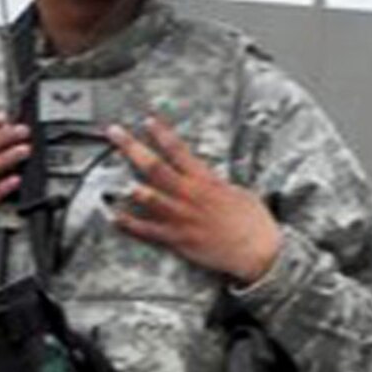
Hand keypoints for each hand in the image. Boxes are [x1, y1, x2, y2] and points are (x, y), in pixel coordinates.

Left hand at [109, 115, 281, 283]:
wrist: (258, 250)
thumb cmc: (251, 221)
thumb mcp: (235, 191)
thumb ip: (212, 182)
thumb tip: (202, 175)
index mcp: (205, 180)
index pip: (179, 150)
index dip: (161, 133)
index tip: (147, 121)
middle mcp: (190, 195)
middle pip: (155, 167)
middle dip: (132, 147)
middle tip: (114, 133)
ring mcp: (182, 217)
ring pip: (150, 199)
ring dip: (131, 187)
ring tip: (114, 178)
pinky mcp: (178, 240)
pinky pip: (149, 231)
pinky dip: (130, 224)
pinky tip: (115, 216)